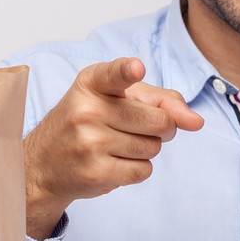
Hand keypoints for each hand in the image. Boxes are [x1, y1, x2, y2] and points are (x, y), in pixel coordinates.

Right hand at [23, 57, 202, 237]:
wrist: (43, 164)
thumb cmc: (88, 122)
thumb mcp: (116, 98)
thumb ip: (160, 99)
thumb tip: (196, 121)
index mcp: (91, 83)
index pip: (113, 74)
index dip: (127, 70)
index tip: (136, 67)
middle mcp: (87, 110)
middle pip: (159, 120)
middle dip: (161, 127)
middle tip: (138, 127)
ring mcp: (89, 143)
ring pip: (154, 147)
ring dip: (147, 149)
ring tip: (117, 144)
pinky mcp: (96, 173)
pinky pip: (144, 170)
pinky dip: (138, 168)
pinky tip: (114, 162)